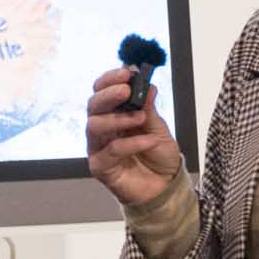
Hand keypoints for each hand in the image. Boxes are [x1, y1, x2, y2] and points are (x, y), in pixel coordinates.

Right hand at [85, 70, 183, 206]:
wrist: (165, 186)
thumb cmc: (159, 156)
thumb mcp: (159, 128)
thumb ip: (150, 109)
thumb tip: (148, 85)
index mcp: (114, 114)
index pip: (102, 91)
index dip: (110, 80)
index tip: (126, 73)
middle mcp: (102, 128)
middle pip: (93, 105)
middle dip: (108, 95)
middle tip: (126, 90)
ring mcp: (98, 147)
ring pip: (94, 125)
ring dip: (118, 118)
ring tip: (141, 119)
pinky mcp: (100, 166)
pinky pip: (110, 150)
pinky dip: (131, 143)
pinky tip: (148, 141)